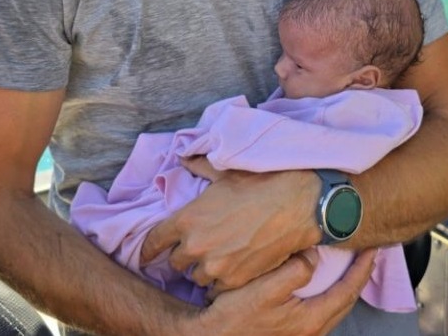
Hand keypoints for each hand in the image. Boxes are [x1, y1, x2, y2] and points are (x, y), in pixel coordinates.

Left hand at [141, 162, 321, 291]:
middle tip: (200, 247)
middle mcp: (195, 245)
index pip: (153, 242)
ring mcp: (215, 266)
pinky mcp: (235, 280)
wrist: (297, 205)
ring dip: (205, 269)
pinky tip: (235, 268)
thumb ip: (200, 166)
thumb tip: (184, 158)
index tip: (151, 251)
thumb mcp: (226, 171)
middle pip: (175, 263)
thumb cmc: (261, 184)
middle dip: (185, 255)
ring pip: (197, 277)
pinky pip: (219, 289)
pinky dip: (223, 281)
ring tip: (220, 258)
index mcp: (187, 218)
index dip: (151, 248)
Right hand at [193, 248, 377, 335]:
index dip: (362, 268)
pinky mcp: (292, 335)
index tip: (372, 249)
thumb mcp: (263, 289)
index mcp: (310, 320)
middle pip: (346, 302)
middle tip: (366, 255)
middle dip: (359, 277)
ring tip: (348, 267)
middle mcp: (312, 332)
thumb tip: (315, 257)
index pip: (347, 290)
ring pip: (334, 308)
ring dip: (344, 287)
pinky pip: (321, 312)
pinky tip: (321, 285)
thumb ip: (293, 271)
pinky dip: (329, 296)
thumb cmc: (233, 316)